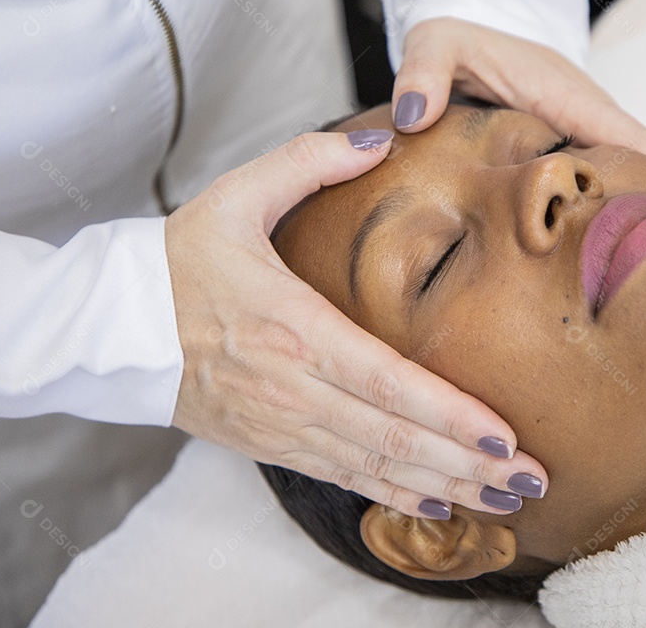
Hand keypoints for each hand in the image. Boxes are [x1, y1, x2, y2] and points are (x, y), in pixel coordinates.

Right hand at [165, 129, 547, 518]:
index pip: (386, 381)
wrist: (112, 327)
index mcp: (292, 327)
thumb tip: (382, 139)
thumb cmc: (178, 261)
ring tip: (507, 502)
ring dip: (446, 489)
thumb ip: (308, 162)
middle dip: (470, 465)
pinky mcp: (271, 444)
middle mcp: (292, 387)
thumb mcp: (236, 196)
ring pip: (376, 468)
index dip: (448, 414)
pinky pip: (344, 478)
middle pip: (394, 438)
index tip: (504, 434)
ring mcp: (281, 425)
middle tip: (533, 479)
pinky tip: (444, 506)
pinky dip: (397, 496)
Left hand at [390, 17, 645, 203]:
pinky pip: (611, 168)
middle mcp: (586, 110)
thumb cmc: (455, 36)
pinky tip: (635, 238)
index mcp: (564, 93)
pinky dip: (631, 197)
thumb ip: (423, 74)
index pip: (627, 135)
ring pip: (633, 165)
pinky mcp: (574, 137)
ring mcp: (584, 124)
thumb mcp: (434, 44)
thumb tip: (414, 116)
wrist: (467, 21)